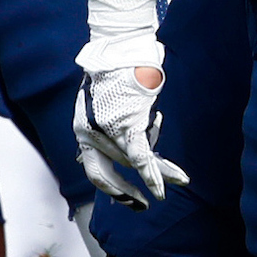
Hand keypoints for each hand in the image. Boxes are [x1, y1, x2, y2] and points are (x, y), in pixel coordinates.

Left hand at [72, 0, 189, 208]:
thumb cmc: (114, 74)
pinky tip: (166, 185)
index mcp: (82, 130)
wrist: (119, 51)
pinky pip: (141, 156)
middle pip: (112, 170)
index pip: (92, 169)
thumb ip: (106, 126)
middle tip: (141, 205)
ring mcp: (106, 130)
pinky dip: (155, 172)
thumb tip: (120, 145)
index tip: (123, 198)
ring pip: (133, 162)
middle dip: (127, 191)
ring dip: (157, 175)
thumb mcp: (99, 104)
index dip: (109, 187)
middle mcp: (89, 133)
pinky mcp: (126, 124)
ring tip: (175, 183)